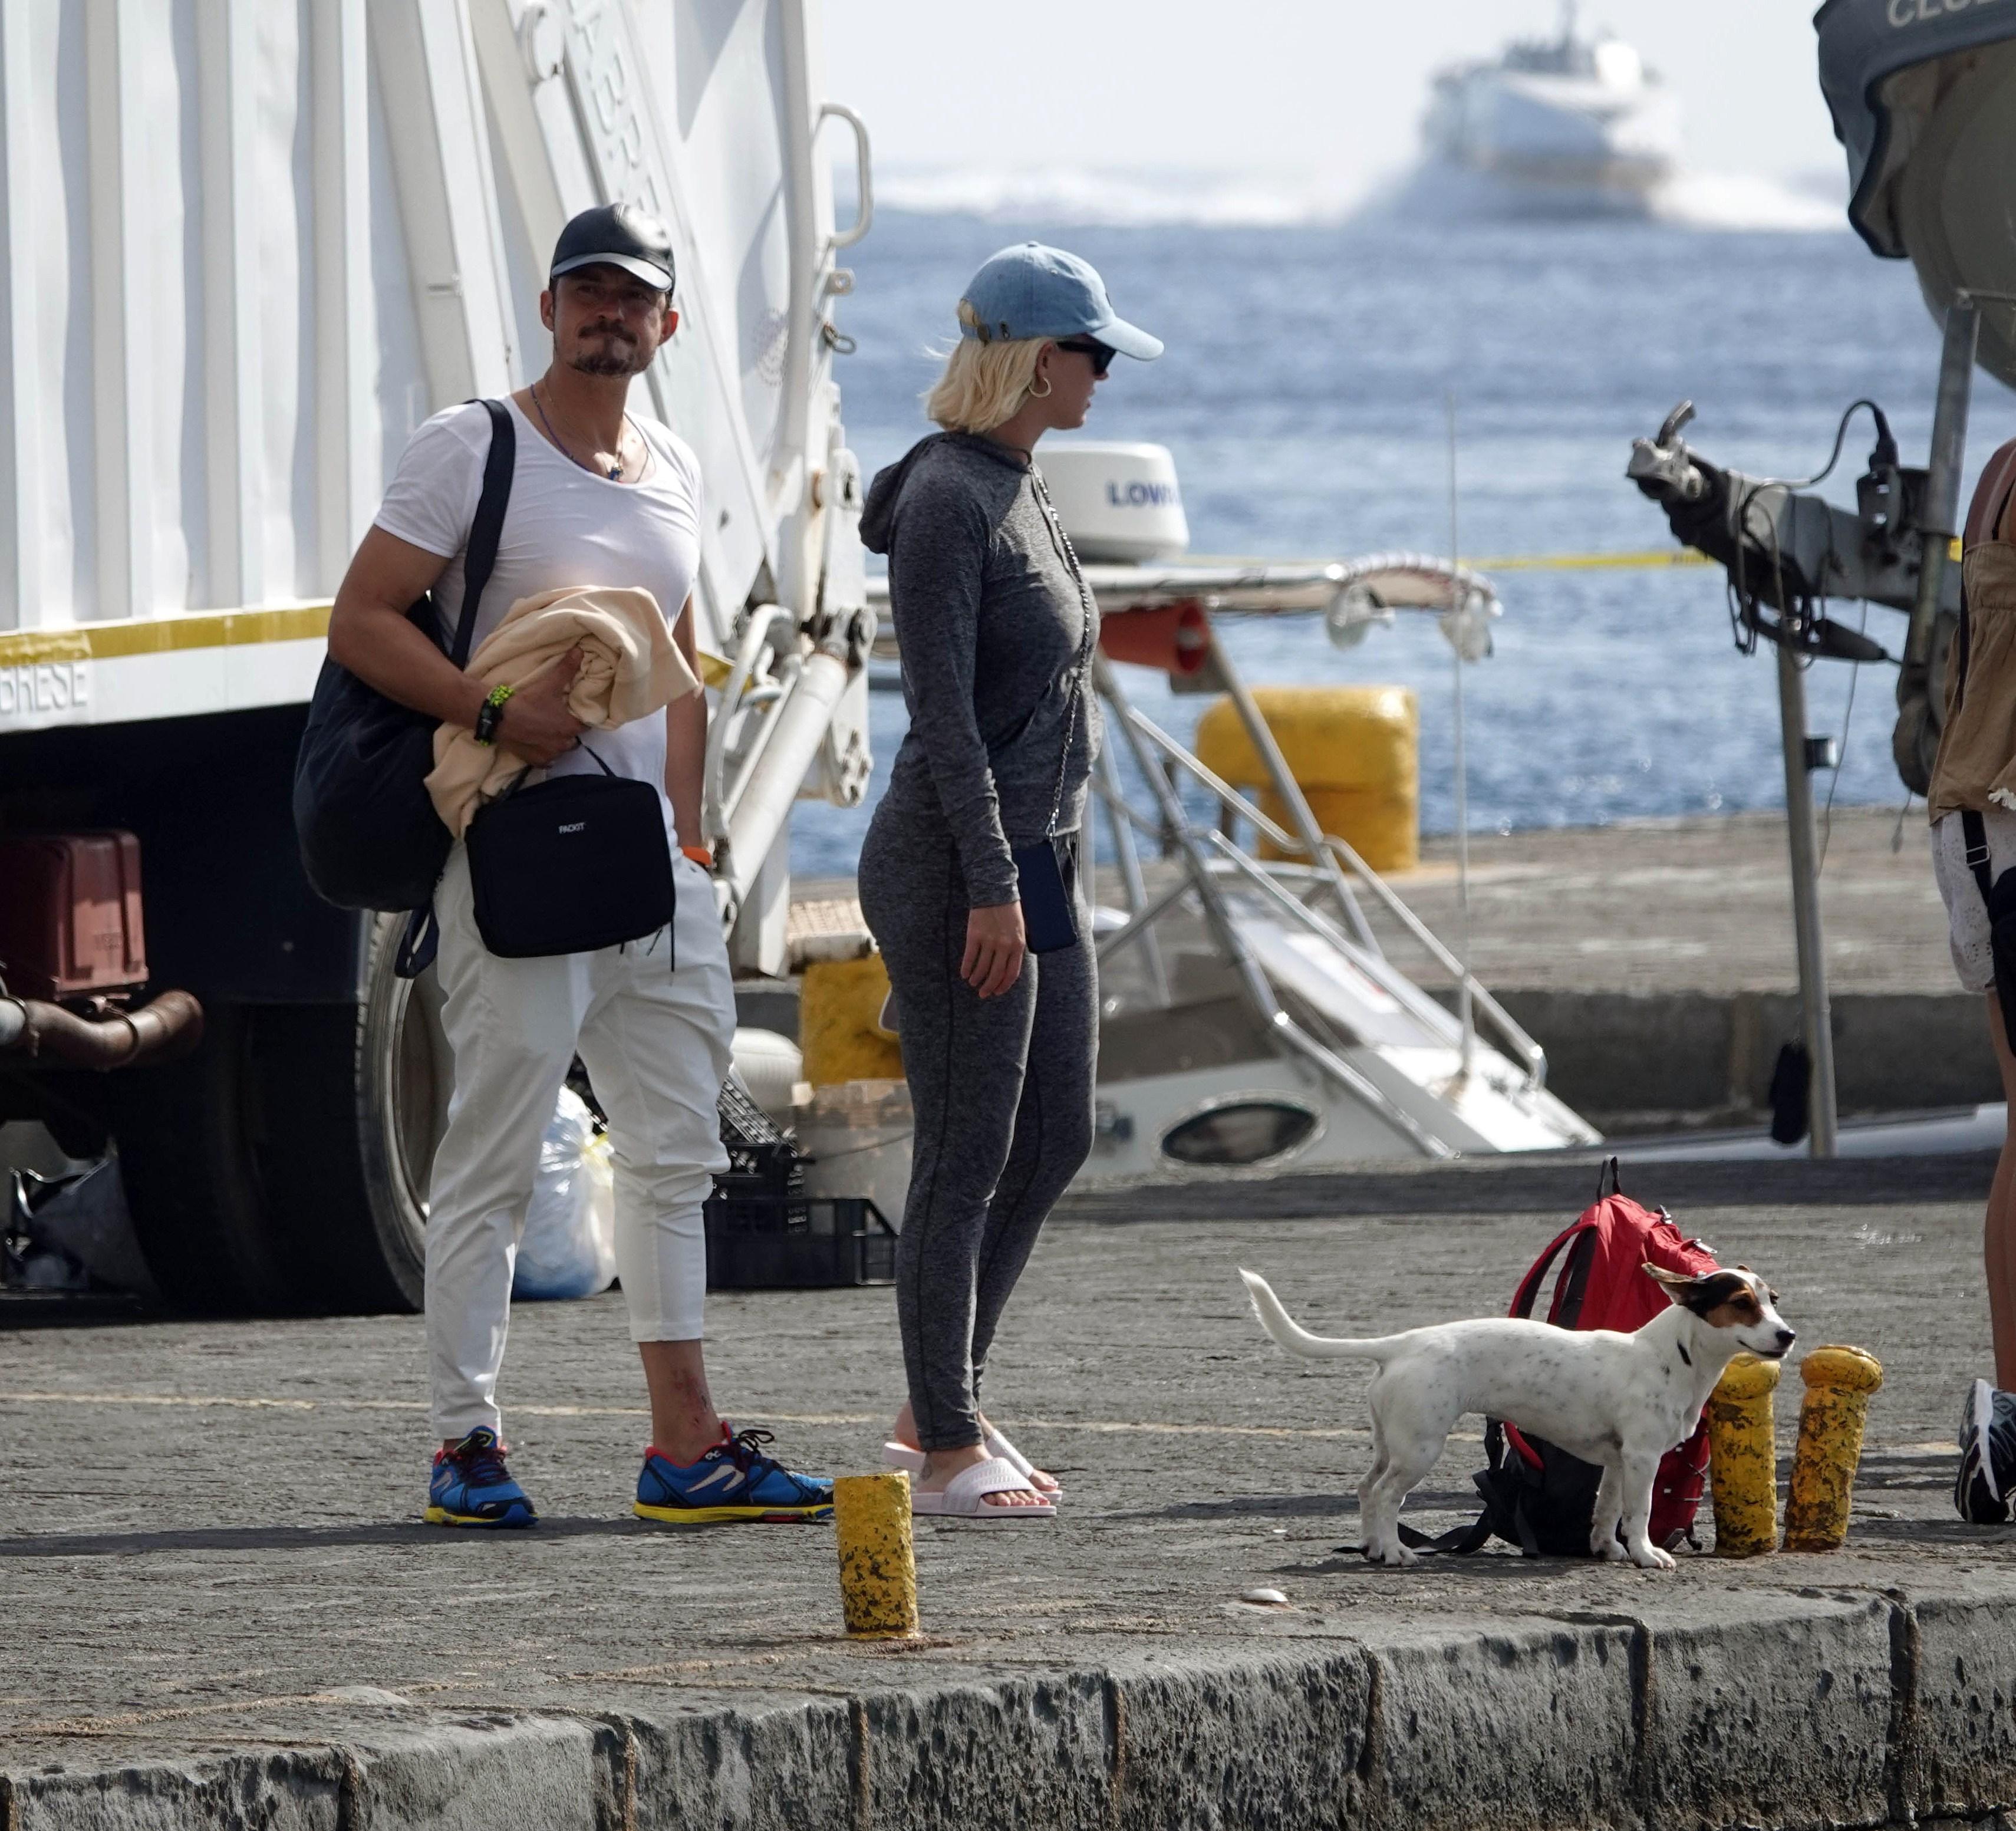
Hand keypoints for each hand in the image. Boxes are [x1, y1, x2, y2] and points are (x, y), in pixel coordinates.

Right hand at [496, 646, 585, 764]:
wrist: (499, 718)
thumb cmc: (528, 702)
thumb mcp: (549, 684)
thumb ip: (567, 669)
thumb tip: (580, 651)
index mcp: (571, 728)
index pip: (586, 725)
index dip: (582, 718)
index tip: (576, 713)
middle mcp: (563, 744)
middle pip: (573, 739)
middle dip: (569, 731)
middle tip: (559, 721)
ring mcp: (550, 755)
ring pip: (560, 750)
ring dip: (557, 743)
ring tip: (548, 732)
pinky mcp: (536, 762)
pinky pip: (547, 761)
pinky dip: (545, 754)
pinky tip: (539, 744)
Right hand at [961, 901, 1025, 998]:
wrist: (995, 890)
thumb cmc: (1009, 909)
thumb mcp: (1020, 929)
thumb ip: (1016, 947)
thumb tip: (1009, 966)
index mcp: (1018, 945)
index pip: (1011, 974)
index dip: (1003, 986)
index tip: (997, 992)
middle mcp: (1004, 946)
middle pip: (996, 974)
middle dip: (989, 987)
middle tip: (983, 993)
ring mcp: (989, 941)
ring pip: (982, 968)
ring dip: (977, 978)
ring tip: (973, 982)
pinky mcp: (974, 935)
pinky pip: (970, 957)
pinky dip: (966, 968)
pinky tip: (964, 974)